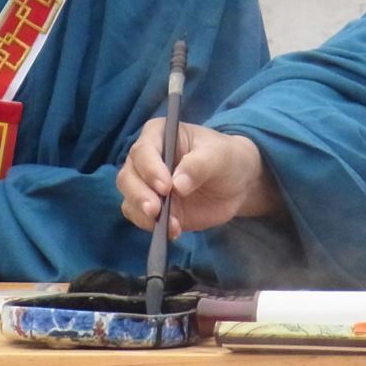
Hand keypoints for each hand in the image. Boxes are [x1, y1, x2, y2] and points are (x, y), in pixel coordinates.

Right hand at [117, 119, 278, 238]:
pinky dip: (152, 226)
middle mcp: (145, 159)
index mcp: (158, 135)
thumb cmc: (226, 158)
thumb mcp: (219, 156)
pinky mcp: (152, 208)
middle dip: (139, 195)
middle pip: (128, 176)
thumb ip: (199, 165)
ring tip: (172, 225)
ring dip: (144, 214)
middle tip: (156, 210)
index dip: (150, 169)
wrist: (237, 183)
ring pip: (129, 199)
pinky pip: (140, 218)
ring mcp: (146, 185)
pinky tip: (174, 230)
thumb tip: (178, 185)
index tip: (166, 187)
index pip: (143, 150)